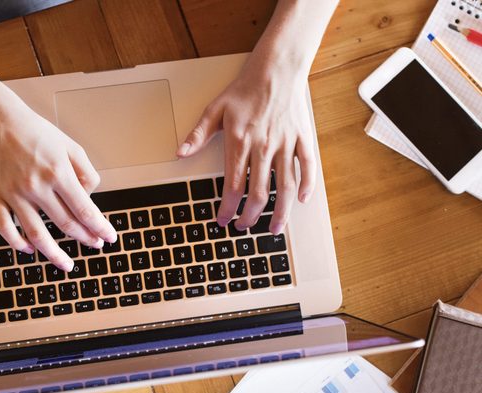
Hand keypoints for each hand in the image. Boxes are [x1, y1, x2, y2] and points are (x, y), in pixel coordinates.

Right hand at [0, 89, 116, 271]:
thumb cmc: (35, 132)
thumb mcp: (70, 145)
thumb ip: (86, 171)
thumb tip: (91, 197)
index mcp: (58, 172)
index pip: (84, 210)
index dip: (99, 227)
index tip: (109, 237)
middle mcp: (36, 186)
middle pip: (65, 224)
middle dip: (84, 238)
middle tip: (95, 245)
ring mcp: (13, 193)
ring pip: (36, 234)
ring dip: (54, 254)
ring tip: (66, 264)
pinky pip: (5, 228)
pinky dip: (18, 243)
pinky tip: (30, 250)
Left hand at [177, 59, 315, 234]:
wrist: (276, 68)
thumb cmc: (244, 89)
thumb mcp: (214, 109)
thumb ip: (198, 134)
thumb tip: (180, 153)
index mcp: (240, 141)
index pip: (233, 185)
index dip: (227, 208)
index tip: (222, 220)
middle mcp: (264, 146)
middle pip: (259, 193)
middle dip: (250, 217)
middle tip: (245, 227)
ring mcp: (285, 143)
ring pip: (286, 186)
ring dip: (280, 212)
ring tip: (275, 229)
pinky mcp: (302, 138)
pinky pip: (308, 166)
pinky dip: (307, 186)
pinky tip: (301, 201)